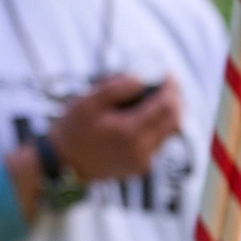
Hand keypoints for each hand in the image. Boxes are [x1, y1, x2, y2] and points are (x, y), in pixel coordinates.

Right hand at [49, 74, 182, 184]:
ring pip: (169, 132)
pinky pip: (159, 142)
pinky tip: (148, 113)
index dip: (171, 88)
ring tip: (160, 95)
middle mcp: (142, 151)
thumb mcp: (88, 101)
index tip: (168, 73)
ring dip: (169, 112)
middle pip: (174, 120)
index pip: (165, 107)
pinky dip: (160, 125)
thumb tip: (142, 79)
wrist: (65, 165)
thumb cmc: (74, 130)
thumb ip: (116, 88)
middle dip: (176, 99)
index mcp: (130, 133)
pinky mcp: (140, 166)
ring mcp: (143, 161)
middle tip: (169, 82)